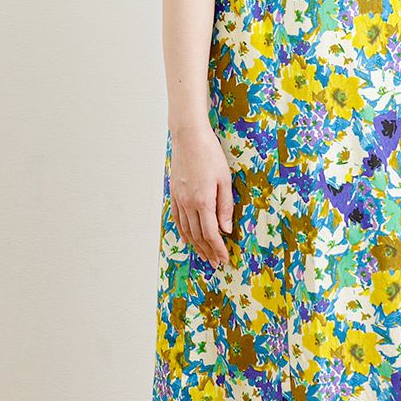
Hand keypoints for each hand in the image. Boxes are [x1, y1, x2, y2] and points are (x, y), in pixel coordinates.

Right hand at [169, 121, 233, 266]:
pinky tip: (188, 239)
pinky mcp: (174, 194)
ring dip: (196, 245)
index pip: (211, 233)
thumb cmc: (210, 155)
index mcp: (204, 201)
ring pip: (186, 230)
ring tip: (204, 256)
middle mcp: (189, 203)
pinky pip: (177, 219)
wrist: (189, 137)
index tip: (224, 258)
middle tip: (216, 263)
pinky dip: (183, 232)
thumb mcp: (225, 180)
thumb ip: (225, 207)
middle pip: (198, 235)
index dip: (218, 248)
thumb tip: (227, 229)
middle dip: (208, 251)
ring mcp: (179, 199)